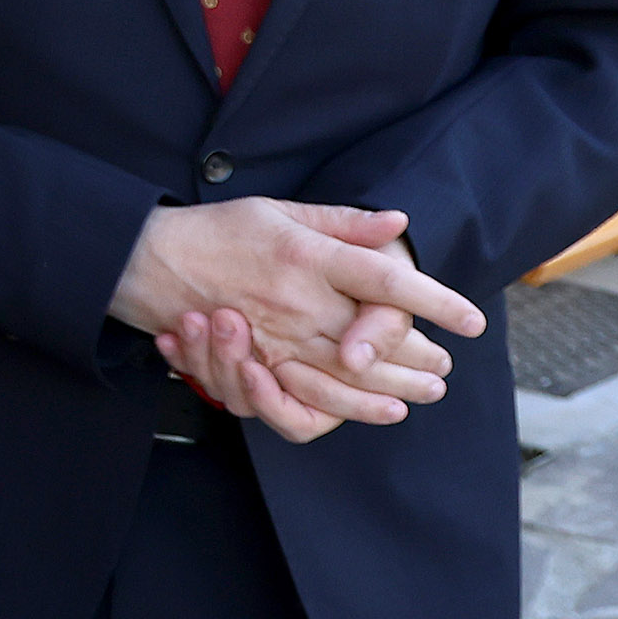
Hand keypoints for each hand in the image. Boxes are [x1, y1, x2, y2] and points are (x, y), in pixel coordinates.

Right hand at [110, 200, 476, 430]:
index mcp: (305, 255)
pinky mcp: (253, 363)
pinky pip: (308, 398)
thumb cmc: (214, 230)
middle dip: (422, 356)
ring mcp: (274, 336)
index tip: (474, 318)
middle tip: (447, 364)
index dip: (436, 300)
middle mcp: (295, 300)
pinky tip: (377, 408)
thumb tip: (397, 221)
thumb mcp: (277, 210)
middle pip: (380, 339)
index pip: (386, 278)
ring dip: (396, 387)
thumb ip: (340, 221)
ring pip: (352, 376)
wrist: (143, 261)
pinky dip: (347, 407)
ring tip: (426, 391)